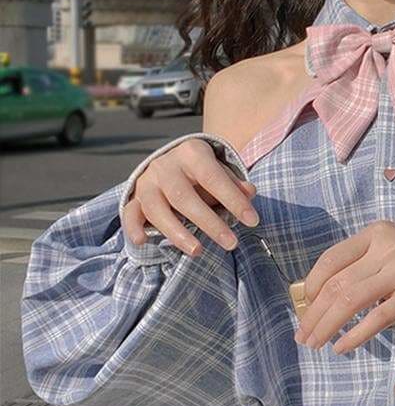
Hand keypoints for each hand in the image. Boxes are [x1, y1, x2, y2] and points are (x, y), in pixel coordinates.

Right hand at [122, 138, 258, 256]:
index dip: (233, 199)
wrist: (174, 162)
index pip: (213, 177)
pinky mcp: (135, 198)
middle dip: (209, 222)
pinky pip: (130, 213)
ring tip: (198, 251)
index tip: (252, 220)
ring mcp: (148, 182)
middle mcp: (165, 166)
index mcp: (191, 154)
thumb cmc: (205, 173)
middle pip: (184, 197)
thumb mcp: (222, 171)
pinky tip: (142, 242)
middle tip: (232, 244)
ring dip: (177, 232)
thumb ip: (235, 184)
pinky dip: (133, 227)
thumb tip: (250, 192)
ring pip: (157, 209)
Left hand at [294, 220, 394, 352]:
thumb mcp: (390, 250)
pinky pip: (376, 319)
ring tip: (315, 343)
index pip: (332, 259)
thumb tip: (321, 298)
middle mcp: (386, 250)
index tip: (305, 305)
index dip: (312, 284)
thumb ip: (362, 264)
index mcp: (375, 234)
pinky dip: (354, 336)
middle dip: (314, 313)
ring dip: (327, 326)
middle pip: (337, 284)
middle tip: (303, 335)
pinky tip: (341, 348)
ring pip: (350, 301)